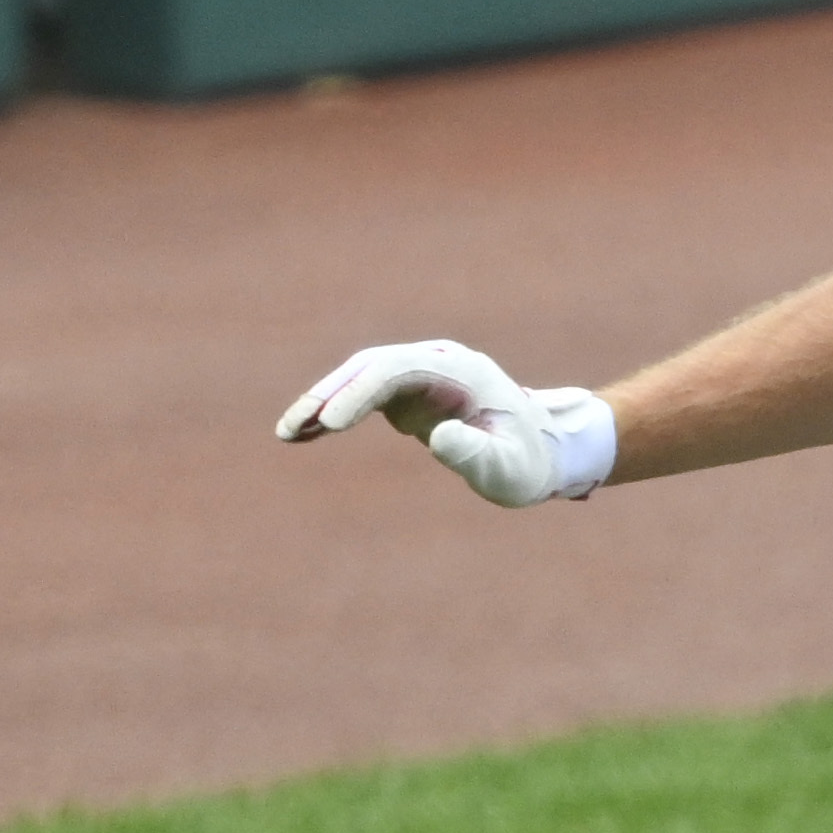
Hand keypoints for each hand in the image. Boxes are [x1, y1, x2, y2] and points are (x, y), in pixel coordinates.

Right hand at [273, 338, 616, 507]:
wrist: (546, 450)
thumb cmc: (531, 463)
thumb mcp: (510, 470)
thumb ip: (478, 455)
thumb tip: (438, 436)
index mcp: (460, 371)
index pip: (396, 372)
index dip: (359, 395)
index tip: (329, 424)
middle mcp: (436, 362)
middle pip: (369, 369)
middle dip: (327, 396)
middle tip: (291, 428)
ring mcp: (421, 374)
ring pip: (360, 380)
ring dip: (322, 403)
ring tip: (287, 434)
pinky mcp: (411, 393)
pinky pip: (363, 397)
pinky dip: (334, 413)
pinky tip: (304, 435)